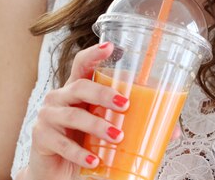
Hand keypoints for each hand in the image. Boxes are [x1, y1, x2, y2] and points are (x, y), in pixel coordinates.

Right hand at [18, 42, 182, 179]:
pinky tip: (95, 159)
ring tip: (116, 137)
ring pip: (73, 115)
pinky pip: (63, 144)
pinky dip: (81, 153)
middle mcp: (60, 97)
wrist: (56, 170)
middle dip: (104, 94)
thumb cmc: (84, 142)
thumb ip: (134, 125)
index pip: (82, 64)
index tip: (110, 46)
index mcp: (77, 89)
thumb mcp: (106, 129)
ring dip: (97, 125)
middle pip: (80, 86)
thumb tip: (173, 130)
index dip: (94, 53)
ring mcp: (48, 116)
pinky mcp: (41, 138)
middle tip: (124, 105)